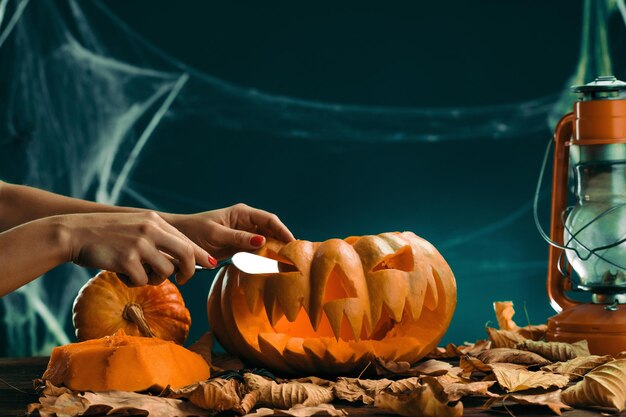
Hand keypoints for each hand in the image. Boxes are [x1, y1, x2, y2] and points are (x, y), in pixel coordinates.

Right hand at [63, 212, 213, 285]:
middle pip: (186, 255)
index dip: (201, 255)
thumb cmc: (106, 234)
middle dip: (189, 271)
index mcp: (154, 221)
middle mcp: (151, 229)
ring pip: (166, 272)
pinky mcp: (127, 260)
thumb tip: (182, 260)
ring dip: (154, 278)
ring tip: (138, 272)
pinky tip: (121, 273)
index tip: (211, 264)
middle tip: (183, 280)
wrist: (73, 232)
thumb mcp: (136, 228)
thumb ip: (158, 239)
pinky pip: (142, 281)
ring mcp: (139, 244)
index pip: (186, 240)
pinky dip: (134, 282)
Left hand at [163, 203, 294, 258]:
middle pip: (271, 230)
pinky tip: (270, 268)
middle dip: (282, 242)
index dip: (283, 230)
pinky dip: (263, 258)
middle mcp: (246, 222)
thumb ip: (238, 238)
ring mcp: (243, 235)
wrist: (177, 240)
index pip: (269, 219)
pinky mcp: (238, 247)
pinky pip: (256, 251)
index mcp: (242, 213)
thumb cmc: (193, 231)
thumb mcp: (215, 234)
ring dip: (274, 251)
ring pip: (266, 242)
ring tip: (286, 264)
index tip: (293, 243)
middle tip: (294, 257)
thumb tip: (262, 240)